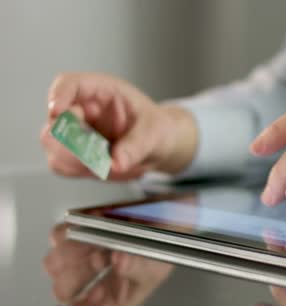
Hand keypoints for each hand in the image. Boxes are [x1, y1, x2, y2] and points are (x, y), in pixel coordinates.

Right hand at [40, 72, 197, 179]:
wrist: (159, 147)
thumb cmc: (156, 128)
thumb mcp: (154, 133)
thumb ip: (136, 146)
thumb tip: (116, 163)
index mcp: (102, 91)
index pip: (69, 84)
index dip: (58, 95)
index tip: (57, 112)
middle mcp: (83, 109)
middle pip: (55, 120)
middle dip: (69, 140)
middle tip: (95, 154)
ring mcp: (75, 132)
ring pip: (53, 145)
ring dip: (75, 159)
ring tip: (107, 163)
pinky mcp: (73, 154)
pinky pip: (61, 164)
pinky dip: (77, 170)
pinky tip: (101, 169)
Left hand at [43, 224, 172, 305]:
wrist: (166, 218)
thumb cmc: (163, 249)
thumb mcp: (157, 265)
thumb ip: (138, 266)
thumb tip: (120, 261)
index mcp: (115, 297)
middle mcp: (97, 280)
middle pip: (66, 289)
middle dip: (71, 278)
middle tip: (92, 263)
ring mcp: (86, 257)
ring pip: (57, 262)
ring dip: (67, 254)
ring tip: (88, 243)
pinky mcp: (81, 233)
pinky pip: (59, 236)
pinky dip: (66, 233)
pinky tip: (83, 232)